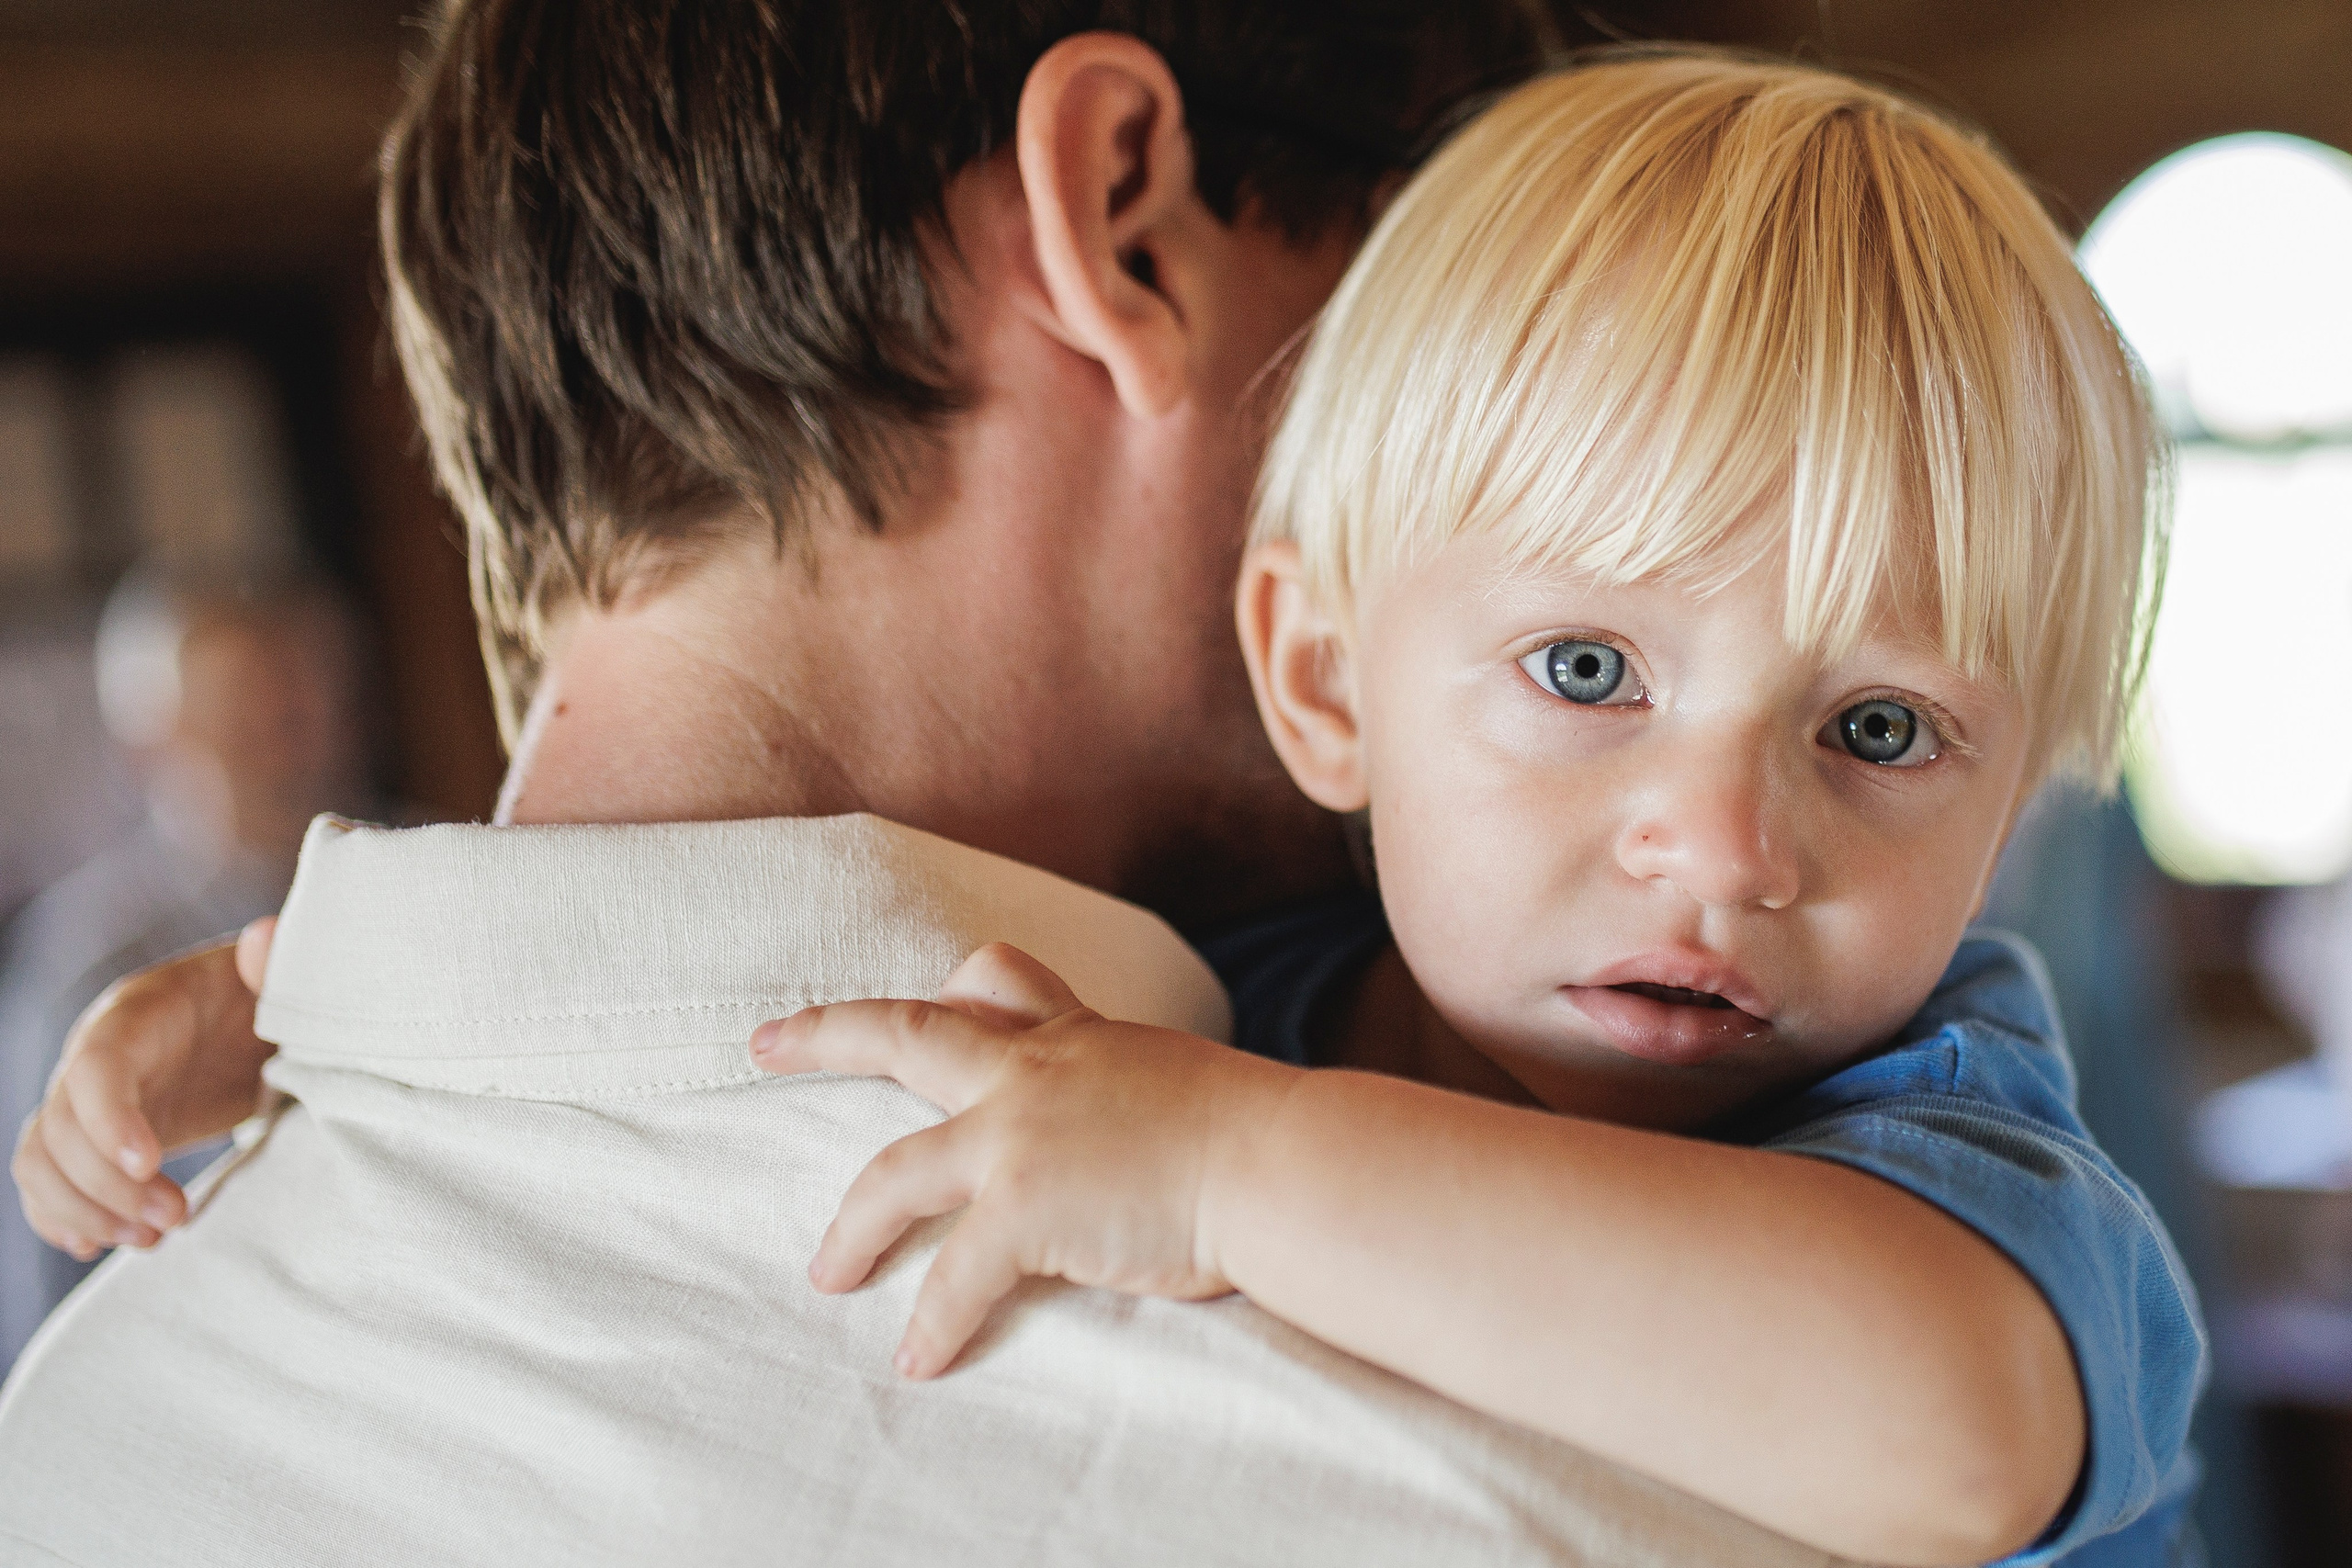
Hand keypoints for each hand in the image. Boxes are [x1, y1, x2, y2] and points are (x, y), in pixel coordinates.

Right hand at [12, 917, 280, 1259]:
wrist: (249, 1025)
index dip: (109, 1118)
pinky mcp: (89, 1141)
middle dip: (108, 1185)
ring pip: (41, 1161)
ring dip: (85, 1210)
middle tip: (175, 1218)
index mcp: (136, 1014)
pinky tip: (99, 1244)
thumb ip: (272, 966)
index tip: (148, 1163)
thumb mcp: (275, 984)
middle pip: (60, 1128)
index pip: (97, 1066)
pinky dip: (61, 1218)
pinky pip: (46, 1181)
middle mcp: (94, 1057)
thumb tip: (266, 936)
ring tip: (152, 1237)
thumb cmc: (264, 1003)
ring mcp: (84, 1103)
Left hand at [749, 942, 1297, 1377]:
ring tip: (826, 1274)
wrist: (1285, 1165)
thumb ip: (1140, 1091)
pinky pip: (954, 1275)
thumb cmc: (1265, 1141)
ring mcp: (1022, 1136)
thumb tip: (1145, 1127)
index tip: (921, 998)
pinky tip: (920, 1361)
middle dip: (826, 1035)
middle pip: (906, 1034)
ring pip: (896, 1171)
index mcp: (1078, 1042)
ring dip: (853, 1228)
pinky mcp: (1027, 1206)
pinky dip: (933, 1322)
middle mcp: (1036, 1073)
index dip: (949, 994)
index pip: (996, 983)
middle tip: (763, 1044)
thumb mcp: (1186, 1082)